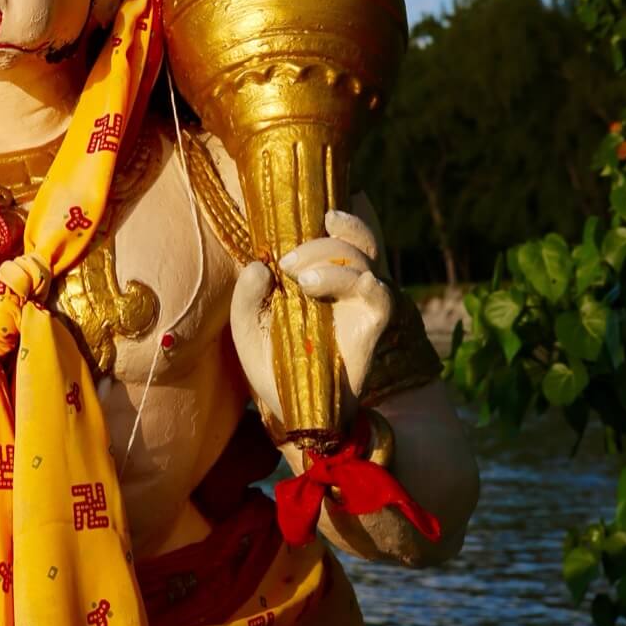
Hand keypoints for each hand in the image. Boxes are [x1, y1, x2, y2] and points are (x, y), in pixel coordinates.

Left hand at [230, 208, 392, 428]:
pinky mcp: (371, 326)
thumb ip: (246, 298)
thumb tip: (258, 266)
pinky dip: (359, 281)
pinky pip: (379, 293)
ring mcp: (359, 304)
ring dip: (332, 258)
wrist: (295, 413)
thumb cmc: (273, 367)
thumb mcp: (247, 331)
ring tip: (303, 280)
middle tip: (287, 265)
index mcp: (317, 276)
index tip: (311, 212)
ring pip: (364, 258)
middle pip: (350, 239)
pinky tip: (326, 288)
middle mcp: (343, 285)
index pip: (336, 233)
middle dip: (316, 243)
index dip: (335, 214)